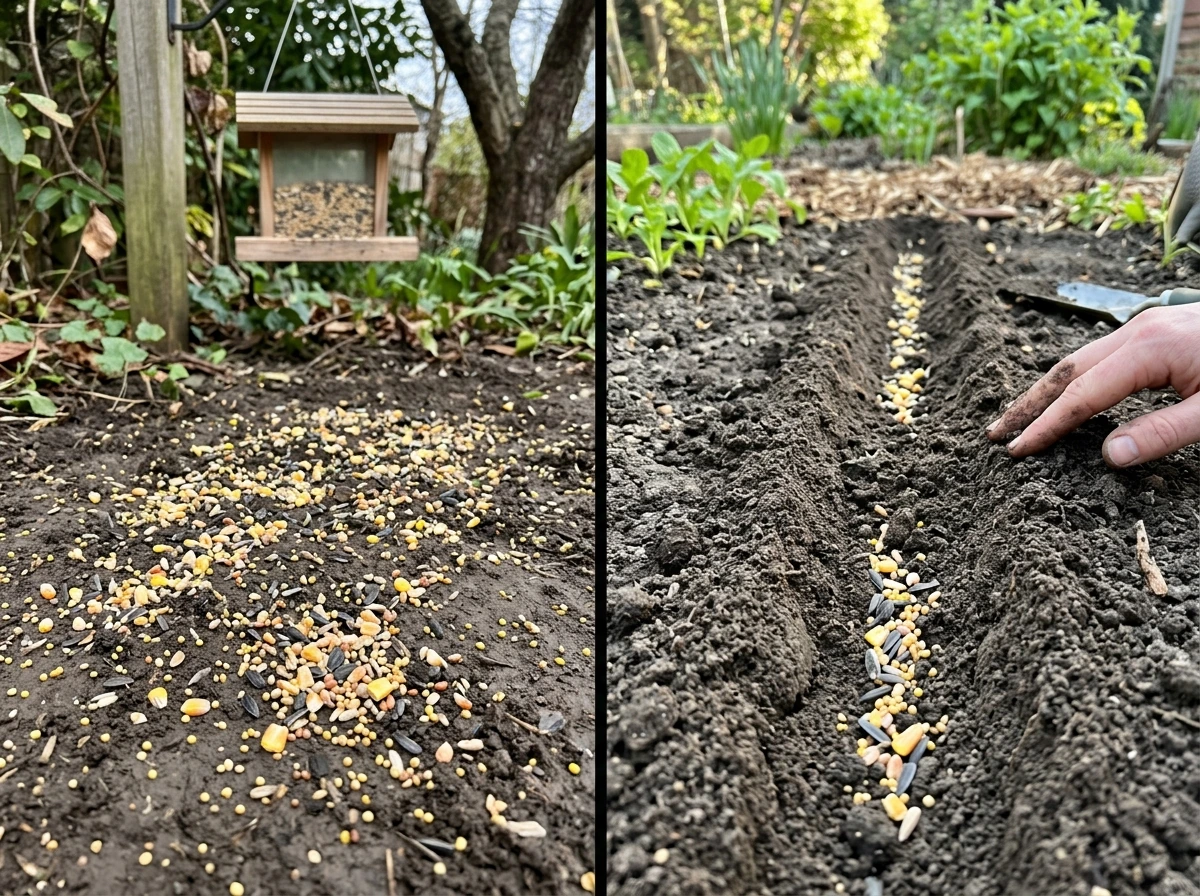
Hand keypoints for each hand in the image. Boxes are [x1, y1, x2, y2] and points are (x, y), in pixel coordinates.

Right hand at [985, 304, 1199, 466]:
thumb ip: (1163, 434)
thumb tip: (1108, 457)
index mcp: (1150, 348)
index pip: (1082, 394)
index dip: (1046, 425)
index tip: (1017, 450)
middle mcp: (1139, 330)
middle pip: (1066, 369)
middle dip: (1028, 404)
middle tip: (996, 434)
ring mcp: (1146, 326)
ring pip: (1079, 360)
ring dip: (1045, 391)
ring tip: (1017, 419)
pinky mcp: (1156, 331)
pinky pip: (1099, 356)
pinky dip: (1071, 380)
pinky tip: (1064, 398)